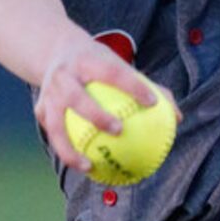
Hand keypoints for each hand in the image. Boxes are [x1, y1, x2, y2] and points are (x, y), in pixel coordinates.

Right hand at [35, 34, 175, 174]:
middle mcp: (64, 76)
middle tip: (119, 130)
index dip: (132, 85)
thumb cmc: (98, 64)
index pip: (112, 71)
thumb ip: (148, 88)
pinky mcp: (41, 109)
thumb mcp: (119, 66)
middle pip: (77, 97)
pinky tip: (86, 169)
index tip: (152, 101)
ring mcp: (49, 93)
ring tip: (89, 167)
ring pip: (56, 124)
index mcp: (87, 60)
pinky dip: (68, 152)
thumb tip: (178, 118)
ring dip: (69, 148)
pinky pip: (54, 135)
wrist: (55, 51)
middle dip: (96, 114)